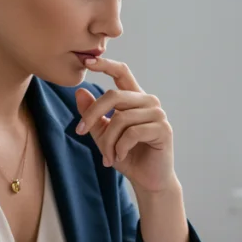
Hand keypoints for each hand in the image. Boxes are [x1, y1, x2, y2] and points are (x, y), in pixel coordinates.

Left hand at [75, 58, 176, 193]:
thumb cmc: (127, 156)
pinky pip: (132, 133)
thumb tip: (79, 92)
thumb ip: (93, 114)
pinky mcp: (163, 129)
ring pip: (120, 119)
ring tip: (108, 157)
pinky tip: (120, 157)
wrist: (148, 180)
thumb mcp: (103, 134)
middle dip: (92, 115)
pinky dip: (120, 148)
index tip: (87, 60)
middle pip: (113, 95)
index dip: (105, 64)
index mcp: (135, 98)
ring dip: (107, 141)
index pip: (121, 72)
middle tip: (81, 132)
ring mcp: (158, 114)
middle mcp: (148, 101)